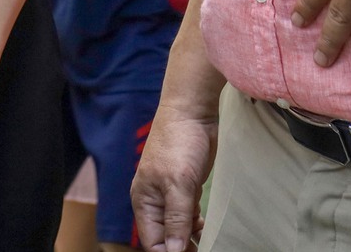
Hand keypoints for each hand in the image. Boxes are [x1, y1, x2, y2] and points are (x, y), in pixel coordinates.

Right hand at [131, 112, 216, 251]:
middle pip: (164, 237)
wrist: (192, 112)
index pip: (153, 242)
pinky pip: (188, 215)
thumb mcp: (178, 183)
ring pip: (177, 228)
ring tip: (207, 242)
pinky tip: (205, 227)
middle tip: (203, 250)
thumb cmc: (178, 141)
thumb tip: (174, 251)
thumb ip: (176, 218)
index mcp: (144, 201)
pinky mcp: (185, 187)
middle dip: (181, 247)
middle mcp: (154, 201)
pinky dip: (196, 224)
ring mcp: (170, 194)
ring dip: (190, 238)